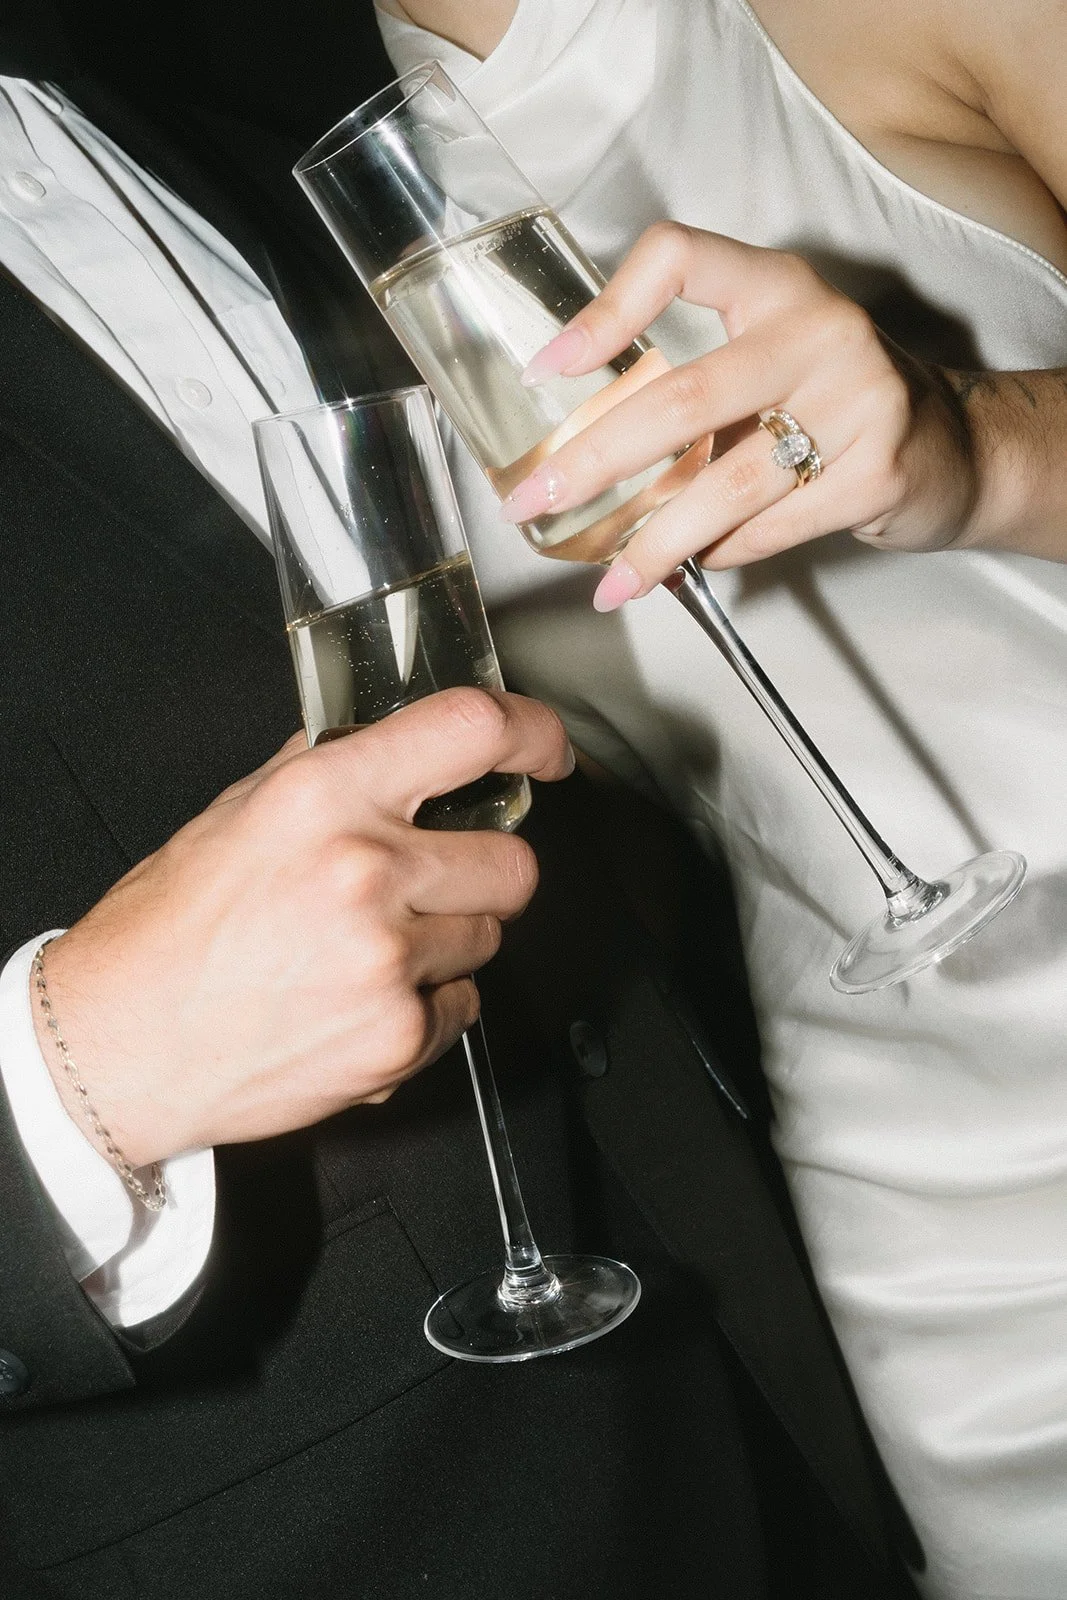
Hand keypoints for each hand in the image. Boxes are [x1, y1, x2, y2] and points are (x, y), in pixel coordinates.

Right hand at [35, 689, 572, 1166]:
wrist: (119, 1046)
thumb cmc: (167, 932)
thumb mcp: (237, 814)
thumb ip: (327, 770)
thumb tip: (397, 738)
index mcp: (323, 796)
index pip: (471, 729)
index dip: (532, 733)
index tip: (546, 750)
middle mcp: (364, 871)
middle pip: (513, 860)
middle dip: (484, 872)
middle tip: (429, 885)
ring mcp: (387, 960)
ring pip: (490, 937)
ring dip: (448, 941)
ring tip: (367, 952)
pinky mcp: (398, 1036)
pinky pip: (463, 1007)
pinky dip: (427, 1005)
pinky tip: (361, 1000)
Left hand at [502, 222, 979, 604]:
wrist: (956, 447)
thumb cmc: (833, 404)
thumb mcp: (770, 361)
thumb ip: (693, 386)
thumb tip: (582, 460)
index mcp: (776, 287)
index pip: (679, 257)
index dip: (605, 310)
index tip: (548, 373)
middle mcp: (819, 330)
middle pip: (685, 398)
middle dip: (598, 460)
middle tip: (537, 502)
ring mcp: (859, 399)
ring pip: (727, 483)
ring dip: (657, 541)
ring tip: (613, 580)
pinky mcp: (880, 471)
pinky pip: (772, 526)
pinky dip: (722, 554)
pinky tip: (691, 567)